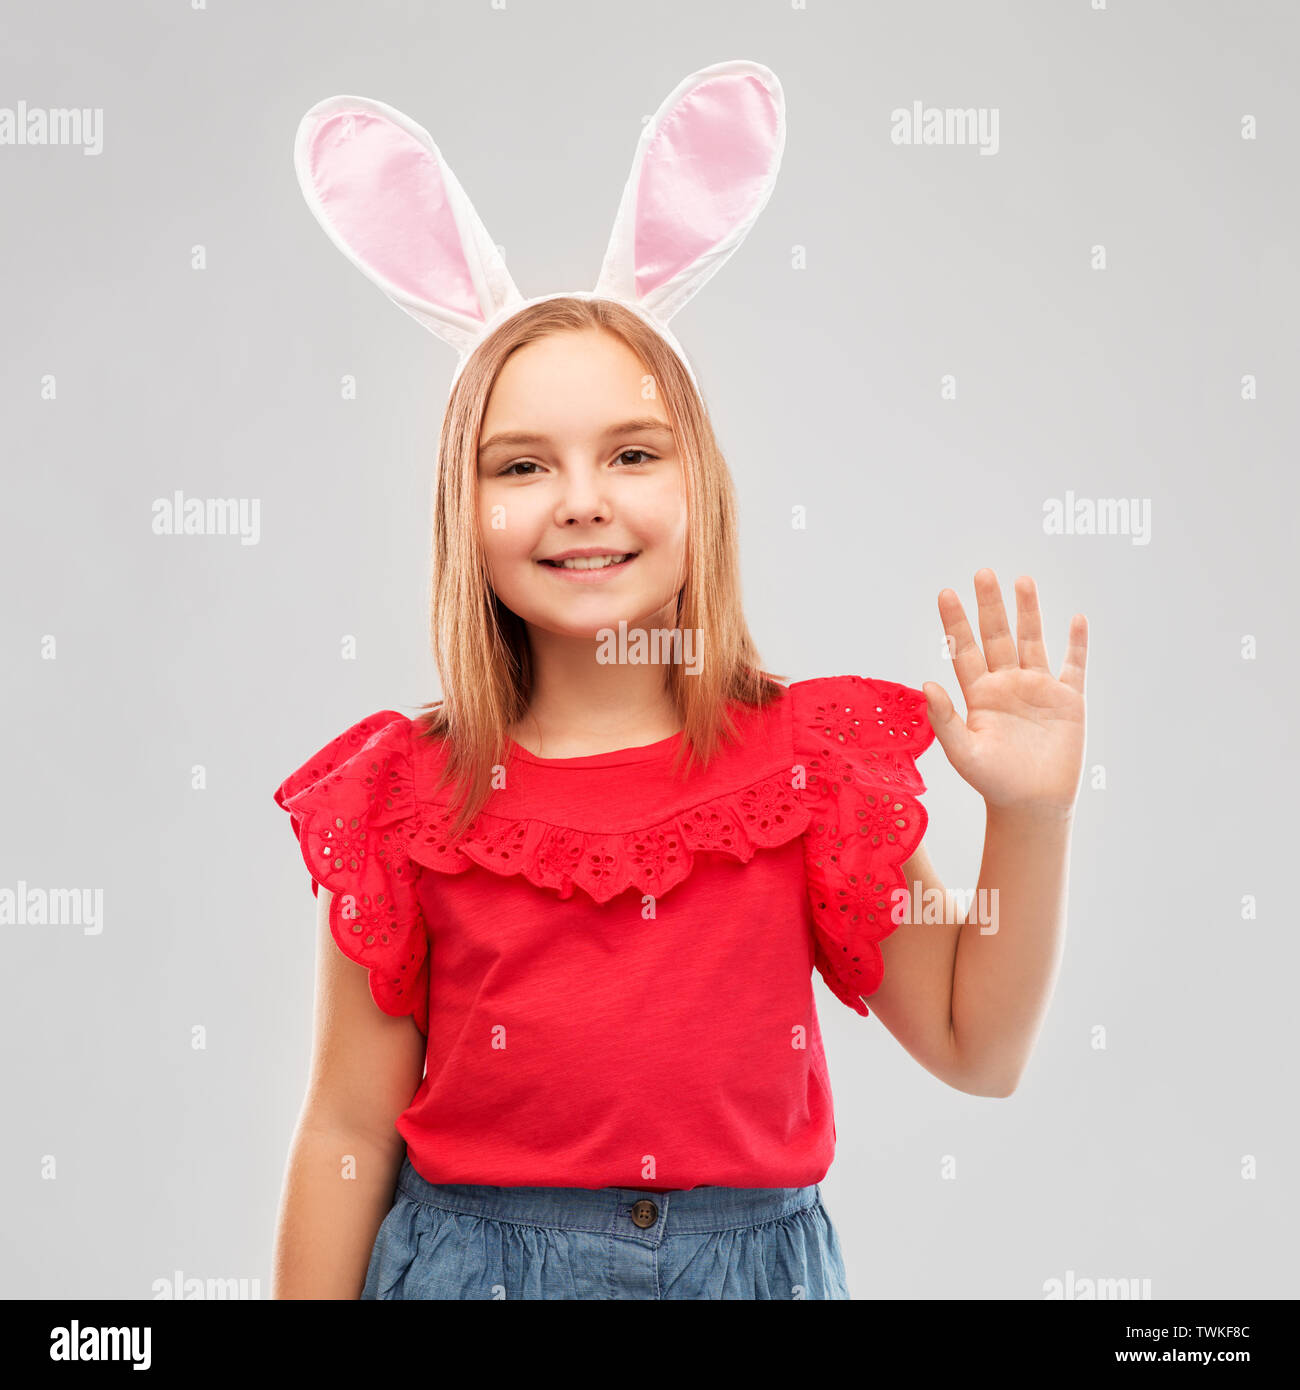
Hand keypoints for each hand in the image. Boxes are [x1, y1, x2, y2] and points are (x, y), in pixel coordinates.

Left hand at [923, 570, 1087, 816]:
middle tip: (982, 573)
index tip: (945, 593)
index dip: (955, 622)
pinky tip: (1075, 619)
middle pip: (996, 636)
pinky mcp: (1067, 701)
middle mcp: (1006, 685)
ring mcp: (1037, 690)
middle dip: (990, 605)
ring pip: (1032, 641)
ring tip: (1023, 580)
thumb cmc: (993, 783)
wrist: (1032, 805)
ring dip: (1028, 612)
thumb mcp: (963, 752)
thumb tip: (926, 683)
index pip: (963, 650)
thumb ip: (944, 718)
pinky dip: (1076, 644)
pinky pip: (1073, 666)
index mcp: (979, 695)